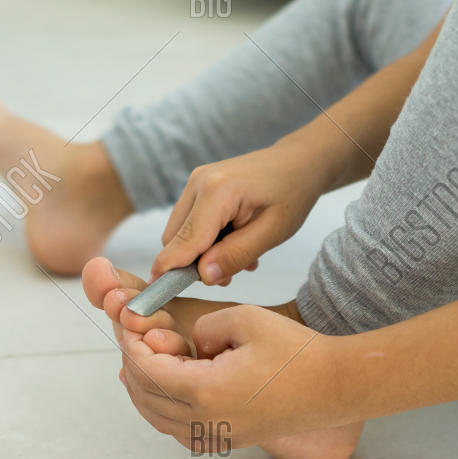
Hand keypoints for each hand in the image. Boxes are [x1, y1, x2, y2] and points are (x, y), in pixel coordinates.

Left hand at [117, 306, 345, 449]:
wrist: (334, 387)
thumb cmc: (296, 352)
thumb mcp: (244, 319)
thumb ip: (203, 327)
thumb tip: (187, 344)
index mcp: (204, 391)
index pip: (145, 369)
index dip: (130, 344)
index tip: (128, 323)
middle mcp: (204, 421)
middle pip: (144, 396)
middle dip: (132, 363)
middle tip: (130, 336)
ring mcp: (215, 436)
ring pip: (156, 418)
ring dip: (143, 388)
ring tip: (142, 357)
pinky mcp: (226, 439)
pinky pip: (177, 429)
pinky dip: (161, 408)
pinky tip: (165, 385)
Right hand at [151, 141, 328, 285]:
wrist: (298, 162)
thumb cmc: (291, 194)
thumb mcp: (272, 232)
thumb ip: (236, 254)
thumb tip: (203, 277)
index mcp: (216, 191)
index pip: (185, 240)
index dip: (171, 270)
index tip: (159, 295)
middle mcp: (197, 182)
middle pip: (175, 239)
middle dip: (195, 264)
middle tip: (230, 274)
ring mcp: (195, 182)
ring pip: (179, 233)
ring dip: (202, 253)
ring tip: (240, 255)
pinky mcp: (198, 187)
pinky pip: (190, 223)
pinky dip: (206, 240)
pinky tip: (235, 241)